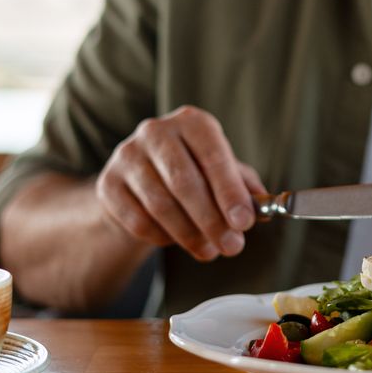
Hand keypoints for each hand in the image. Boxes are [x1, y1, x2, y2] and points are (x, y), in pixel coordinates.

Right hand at [95, 106, 266, 260]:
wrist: (142, 181)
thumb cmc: (194, 172)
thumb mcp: (224, 172)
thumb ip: (245, 187)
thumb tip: (263, 208)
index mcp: (192, 122)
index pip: (213, 156)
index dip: (230, 192)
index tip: (245, 222)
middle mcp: (156, 131)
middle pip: (184, 182)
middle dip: (212, 220)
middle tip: (231, 246)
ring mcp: (127, 156)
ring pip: (161, 205)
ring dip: (190, 235)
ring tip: (210, 250)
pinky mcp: (107, 184)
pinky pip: (138, 220)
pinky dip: (163, 238)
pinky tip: (178, 241)